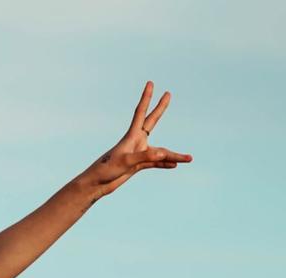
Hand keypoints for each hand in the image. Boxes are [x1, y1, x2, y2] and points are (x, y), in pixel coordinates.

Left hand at [84, 83, 191, 197]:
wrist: (96, 185)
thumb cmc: (106, 171)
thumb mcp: (126, 162)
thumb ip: (144, 156)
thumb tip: (163, 154)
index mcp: (131, 136)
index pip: (141, 112)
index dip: (146, 98)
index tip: (150, 83)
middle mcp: (136, 142)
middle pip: (152, 121)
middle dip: (160, 108)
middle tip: (168, 94)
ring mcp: (138, 153)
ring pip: (160, 152)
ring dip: (173, 155)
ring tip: (189, 159)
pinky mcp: (137, 165)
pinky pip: (155, 164)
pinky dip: (165, 164)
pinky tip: (174, 165)